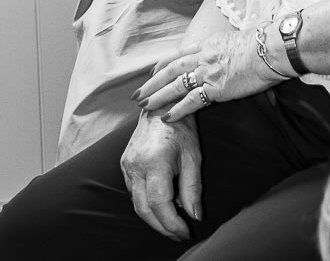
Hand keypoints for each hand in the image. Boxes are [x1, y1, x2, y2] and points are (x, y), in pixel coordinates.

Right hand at [121, 110, 201, 240]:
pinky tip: (160, 206)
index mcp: (154, 161)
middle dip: (162, 226)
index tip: (186, 232)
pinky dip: (146, 203)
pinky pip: (133, 192)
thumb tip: (195, 216)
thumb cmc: (181, 128)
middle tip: (179, 234)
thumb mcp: (193, 156)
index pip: (160, 203)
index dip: (172, 223)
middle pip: (144, 209)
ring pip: (137, 203)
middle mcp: (136, 165)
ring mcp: (127, 165)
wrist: (161, 105)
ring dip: (153, 218)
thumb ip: (193, 188)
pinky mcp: (124, 165)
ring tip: (172, 225)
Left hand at [137, 28, 280, 121]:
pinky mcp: (217, 87)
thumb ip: (227, 47)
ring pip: (175, 84)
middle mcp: (204, 56)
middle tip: (137, 93)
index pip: (180, 54)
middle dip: (152, 82)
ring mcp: (209, 71)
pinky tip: (166, 116)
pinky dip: (177, 109)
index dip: (164, 64)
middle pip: (171, 69)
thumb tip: (229, 50)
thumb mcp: (239, 39)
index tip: (153, 72)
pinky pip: (191, 100)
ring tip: (144, 105)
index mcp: (209, 44)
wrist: (272, 48)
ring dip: (157, 95)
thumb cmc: (263, 43)